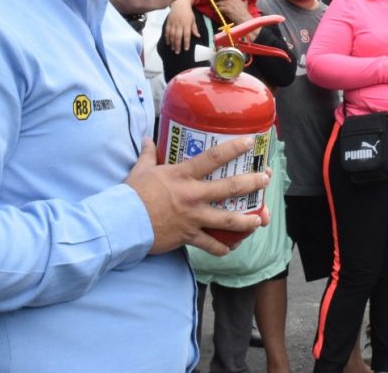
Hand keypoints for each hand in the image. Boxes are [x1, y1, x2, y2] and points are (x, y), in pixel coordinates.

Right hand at [125, 136, 270, 255]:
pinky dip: (222, 247)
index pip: (213, 158)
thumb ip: (148, 154)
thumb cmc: (131, 194)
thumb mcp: (141, 169)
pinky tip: (230, 247)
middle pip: (229, 188)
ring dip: (247, 221)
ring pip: (227, 220)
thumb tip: (149, 138)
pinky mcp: (188, 236)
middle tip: (266, 180)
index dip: (233, 149)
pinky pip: (210, 245)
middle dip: (252, 183)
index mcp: (183, 175)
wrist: (122, 223)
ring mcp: (193, 217)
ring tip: (259, 221)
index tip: (249, 143)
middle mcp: (193, 195)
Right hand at [165, 0, 198, 53]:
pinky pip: (167, 31)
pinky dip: (167, 37)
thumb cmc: (188, 13)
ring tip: (173, 49)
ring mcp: (173, 23)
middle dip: (177, 45)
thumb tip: (198, 36)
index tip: (186, 49)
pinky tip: (168, 42)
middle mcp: (179, 25)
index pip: (186, 35)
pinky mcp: (168, 22)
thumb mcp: (193, 20)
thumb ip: (194, 28)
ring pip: (171, 35)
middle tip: (177, 52)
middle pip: (178, 37)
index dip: (186, 43)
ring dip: (172, 43)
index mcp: (187, 24)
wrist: (180, 4)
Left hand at [209, 0, 253, 26]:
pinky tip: (214, 11)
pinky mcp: (227, 9)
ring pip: (219, 2)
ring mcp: (229, 4)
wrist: (244, 18)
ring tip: (211, 6)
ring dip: (214, 4)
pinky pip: (219, 8)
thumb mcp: (244, 4)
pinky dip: (216, 10)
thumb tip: (245, 0)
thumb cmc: (244, 13)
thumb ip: (243, 1)